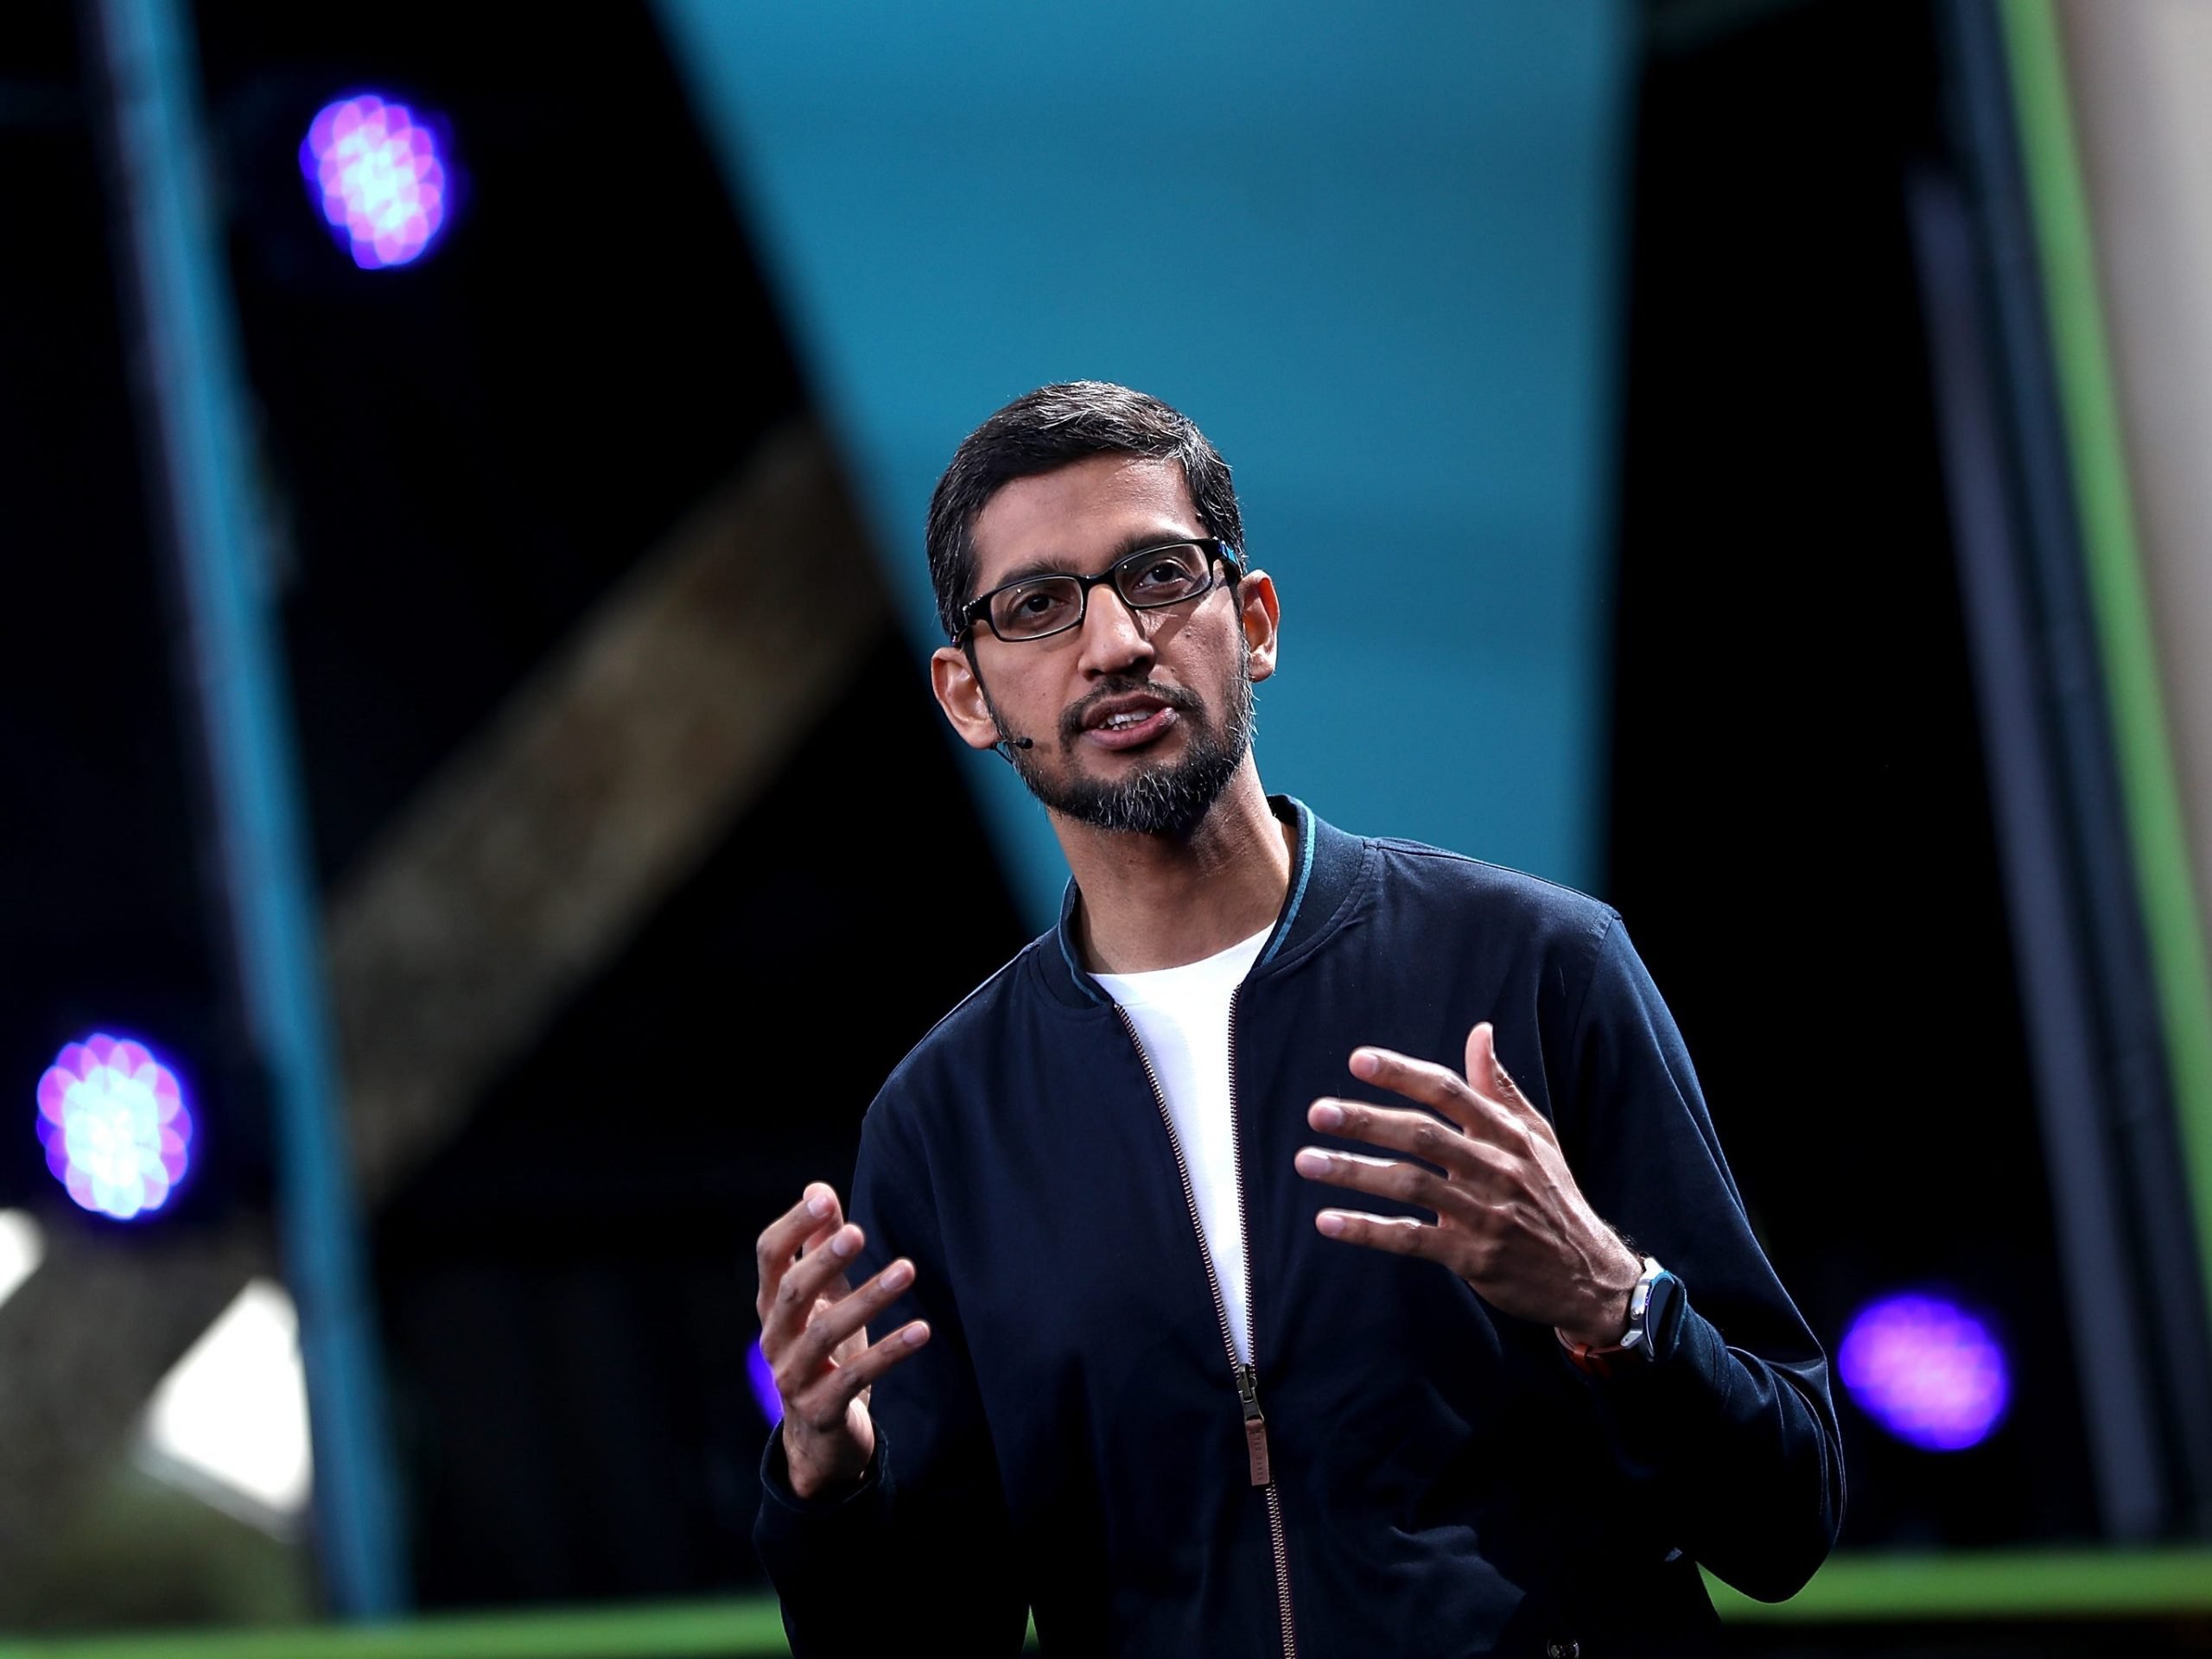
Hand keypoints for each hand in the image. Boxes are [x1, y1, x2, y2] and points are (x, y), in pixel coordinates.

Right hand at [755, 1182, 930, 1498]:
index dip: (793, 1226)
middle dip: (823, 1261)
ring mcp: (793, 1377)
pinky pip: (855, 1378)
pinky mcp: (821, 1409)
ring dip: (867, 1300)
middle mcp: (775, 1338)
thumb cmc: (822, 1352)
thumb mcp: (822, 1298)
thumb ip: (819, 1246)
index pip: (770, 1256)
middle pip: (791, 1293)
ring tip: (906, 1270)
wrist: (817, 1437)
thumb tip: (819, 1190)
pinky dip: (890, 1352)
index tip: (824, 1198)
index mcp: (773, 1304)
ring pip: (824, 1334)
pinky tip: (922, 1330)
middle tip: (858, 1232)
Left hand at [1293, 1023, 1641, 1345]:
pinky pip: (1411, 1238)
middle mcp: (1496, 1168)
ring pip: (1410, 1184)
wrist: (1588, 1274)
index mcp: (1507, 1133)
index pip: (1448, 1092)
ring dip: (1354, 1172)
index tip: (1358, 1061)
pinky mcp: (1472, 1256)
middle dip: (1366, 1121)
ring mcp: (1484, 1213)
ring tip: (1307, 1162)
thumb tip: (1479, 1032)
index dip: (1402, 1074)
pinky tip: (1328, 1221)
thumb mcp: (1537, 1137)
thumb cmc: (1552, 1196)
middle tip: (1318, 1112)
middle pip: (1422, 1135)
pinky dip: (1367, 1230)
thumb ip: (1499, 1087)